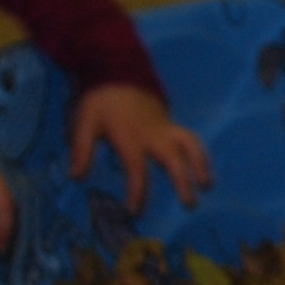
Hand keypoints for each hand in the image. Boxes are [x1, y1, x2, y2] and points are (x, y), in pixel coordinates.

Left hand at [68, 84, 210, 215]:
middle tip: (190, 205)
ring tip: (207, 184)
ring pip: (190, 145)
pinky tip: (202, 168)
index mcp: (130, 136)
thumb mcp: (85, 122)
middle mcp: (152, 134)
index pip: (137, 169)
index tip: (135, 212)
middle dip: (183, 182)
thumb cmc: (101, 101)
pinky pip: (190, 138)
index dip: (138, 193)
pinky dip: (199, 152)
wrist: (119, 71)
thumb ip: (82, 150)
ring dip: (200, 164)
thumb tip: (76, 177)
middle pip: (173, 159)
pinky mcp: (171, 123)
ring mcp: (165, 127)